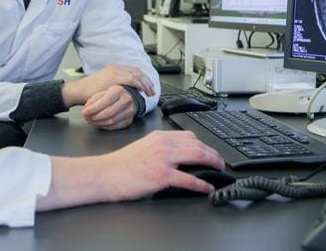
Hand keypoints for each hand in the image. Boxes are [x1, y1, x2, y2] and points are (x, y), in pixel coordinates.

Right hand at [36, 130, 225, 210]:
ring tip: (219, 170)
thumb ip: (159, 148)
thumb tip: (175, 156)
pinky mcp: (161, 176)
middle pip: (197, 144)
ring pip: (197, 156)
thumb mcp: (142, 147)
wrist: (105, 174)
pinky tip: (207, 188)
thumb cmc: (120, 165)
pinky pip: (189, 179)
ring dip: (212, 163)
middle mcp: (163, 144)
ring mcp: (163, 159)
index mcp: (159, 137)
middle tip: (220, 161)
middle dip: (213, 153)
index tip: (210, 151)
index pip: (189, 136)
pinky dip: (202, 184)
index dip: (204, 144)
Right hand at [62, 63, 154, 106]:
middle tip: (152, 90)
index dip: (144, 78)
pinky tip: (142, 90)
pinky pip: (130, 79)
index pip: (134, 70)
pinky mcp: (113, 78)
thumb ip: (116, 84)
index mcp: (115, 68)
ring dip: (145, 83)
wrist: (79, 90)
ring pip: (137, 74)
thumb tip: (126, 90)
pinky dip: (139, 84)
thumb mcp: (106, 84)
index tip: (149, 86)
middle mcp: (116, 68)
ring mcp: (115, 72)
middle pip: (138, 71)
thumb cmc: (90, 91)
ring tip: (149, 92)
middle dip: (147, 81)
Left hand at [81, 85, 137, 129]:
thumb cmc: (112, 95)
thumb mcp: (102, 92)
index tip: (84, 112)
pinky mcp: (129, 120)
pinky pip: (115, 126)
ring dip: (98, 123)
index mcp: (119, 90)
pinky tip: (98, 123)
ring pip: (112, 121)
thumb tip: (86, 111)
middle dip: (95, 117)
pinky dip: (104, 126)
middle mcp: (126, 100)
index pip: (106, 101)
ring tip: (90, 121)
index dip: (94, 108)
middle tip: (86, 118)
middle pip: (109, 113)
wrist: (128, 97)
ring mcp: (130, 111)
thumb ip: (93, 100)